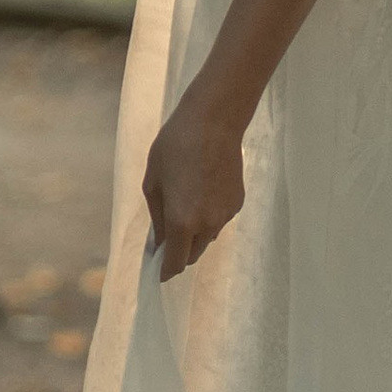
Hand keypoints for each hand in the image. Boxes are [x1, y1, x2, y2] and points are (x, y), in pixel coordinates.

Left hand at [142, 92, 246, 283]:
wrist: (215, 120)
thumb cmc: (175, 146)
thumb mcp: (153, 181)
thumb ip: (157, 218)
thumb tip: (160, 242)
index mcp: (182, 221)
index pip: (175, 263)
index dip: (165, 271)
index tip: (158, 270)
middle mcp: (208, 224)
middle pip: (193, 254)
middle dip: (179, 252)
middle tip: (167, 233)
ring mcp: (226, 215)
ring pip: (208, 237)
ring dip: (195, 233)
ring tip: (186, 202)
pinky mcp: (238, 202)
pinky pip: (219, 219)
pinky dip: (209, 216)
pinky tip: (203, 189)